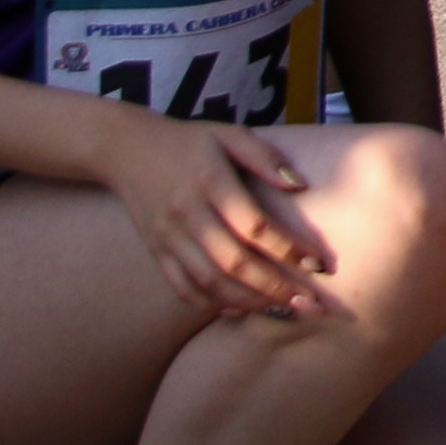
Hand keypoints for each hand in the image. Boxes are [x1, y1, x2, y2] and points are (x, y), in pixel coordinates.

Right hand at [96, 112, 343, 318]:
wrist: (127, 150)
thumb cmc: (190, 141)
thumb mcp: (229, 134)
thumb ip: (265, 157)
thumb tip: (300, 186)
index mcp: (210, 182)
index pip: (253, 225)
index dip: (287, 248)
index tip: (318, 264)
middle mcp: (187, 214)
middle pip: (233, 262)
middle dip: (274, 287)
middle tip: (310, 304)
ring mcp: (168, 237)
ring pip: (209, 281)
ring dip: (248, 301)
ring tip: (283, 310)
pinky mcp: (157, 252)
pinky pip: (182, 287)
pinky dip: (210, 304)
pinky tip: (239, 310)